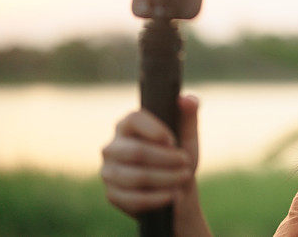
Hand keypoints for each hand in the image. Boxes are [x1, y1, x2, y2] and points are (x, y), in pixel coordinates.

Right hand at [100, 95, 200, 219]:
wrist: (176, 191)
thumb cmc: (179, 159)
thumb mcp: (188, 136)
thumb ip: (189, 115)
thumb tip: (186, 99)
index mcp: (128, 126)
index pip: (134, 119)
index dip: (155, 129)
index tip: (173, 140)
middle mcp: (113, 147)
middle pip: (137, 152)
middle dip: (167, 159)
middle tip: (187, 163)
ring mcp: (109, 171)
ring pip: (136, 176)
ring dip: (166, 178)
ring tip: (184, 178)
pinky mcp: (113, 194)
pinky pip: (133, 198)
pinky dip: (158, 198)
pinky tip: (173, 195)